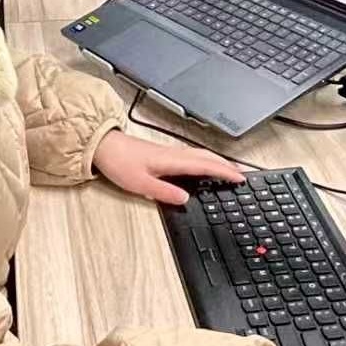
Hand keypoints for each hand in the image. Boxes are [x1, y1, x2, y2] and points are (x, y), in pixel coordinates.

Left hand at [90, 130, 242, 204]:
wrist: (103, 146)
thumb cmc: (119, 162)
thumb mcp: (140, 184)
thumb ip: (164, 192)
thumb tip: (185, 199)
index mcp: (172, 160)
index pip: (205, 165)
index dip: (225, 171)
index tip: (240, 178)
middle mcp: (174, 154)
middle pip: (207, 157)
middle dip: (226, 165)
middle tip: (241, 176)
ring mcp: (169, 152)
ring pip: (200, 155)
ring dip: (217, 162)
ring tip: (228, 171)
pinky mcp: (164, 153)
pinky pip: (192, 156)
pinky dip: (205, 161)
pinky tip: (203, 167)